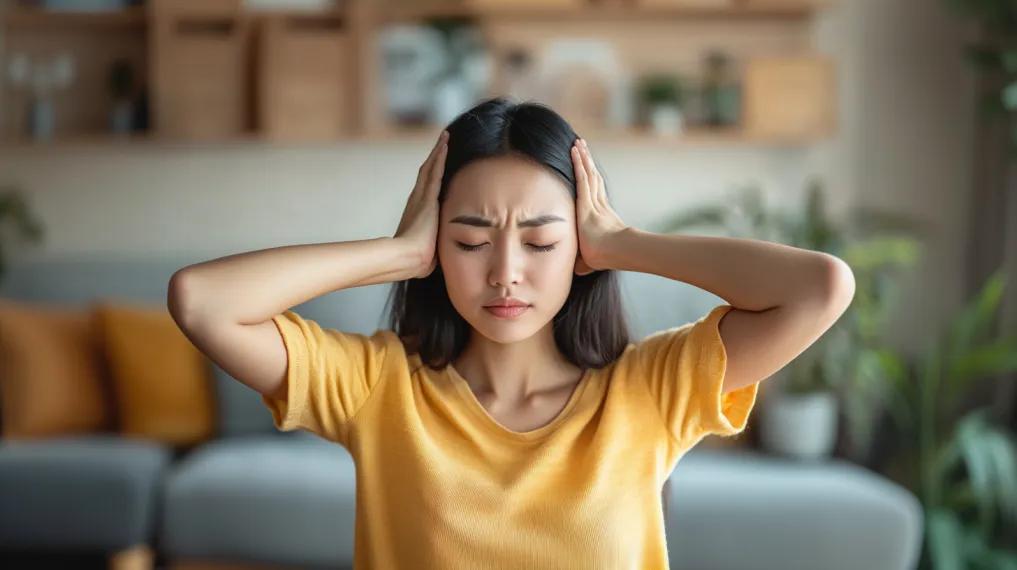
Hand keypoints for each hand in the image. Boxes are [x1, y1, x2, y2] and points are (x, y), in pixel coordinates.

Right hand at [393, 129, 447, 277]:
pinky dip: (440, 156)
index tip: (437, 164)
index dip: (432, 175)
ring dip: (438, 152)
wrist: (407, 258)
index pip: (426, 188)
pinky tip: (445, 144)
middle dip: (434, 158)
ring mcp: (422, 197)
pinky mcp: (428, 197)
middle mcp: (417, 200)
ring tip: (445, 138)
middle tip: (442, 142)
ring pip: (431, 168)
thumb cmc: (417, 259)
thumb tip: (438, 255)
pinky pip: (435, 171)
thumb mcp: (428, 249)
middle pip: (427, 173)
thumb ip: (433, 245)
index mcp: (417, 212)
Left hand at [571, 137, 627, 274]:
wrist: (616, 252)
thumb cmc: (606, 258)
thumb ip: (582, 261)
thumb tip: (577, 269)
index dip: (590, 179)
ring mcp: (593, 200)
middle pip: (592, 178)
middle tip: (582, 147)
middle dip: (587, 163)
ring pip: (587, 174)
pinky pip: (582, 176)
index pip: (593, 193)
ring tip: (578, 142)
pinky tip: (575, 149)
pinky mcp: (588, 199)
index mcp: (600, 215)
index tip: (588, 168)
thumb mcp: (590, 259)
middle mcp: (598, 204)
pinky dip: (579, 162)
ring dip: (582, 158)